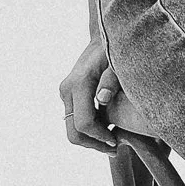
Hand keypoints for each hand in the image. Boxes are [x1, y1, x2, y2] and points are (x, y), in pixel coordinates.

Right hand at [60, 30, 152, 152]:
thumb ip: (112, 80)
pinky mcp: (69, 95)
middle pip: (73, 132)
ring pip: (72, 129)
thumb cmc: (116, 49)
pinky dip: (90, 129)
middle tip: (114, 148)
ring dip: (91, 139)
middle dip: (93, 145)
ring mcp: (66, 93)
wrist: (103, 36)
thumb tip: (102, 99)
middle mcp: (67, 90)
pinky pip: (76, 120)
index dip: (100, 137)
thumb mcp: (118, 62)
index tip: (117, 142)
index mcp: (79, 83)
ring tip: (113, 140)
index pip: (84, 123)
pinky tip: (108, 128)